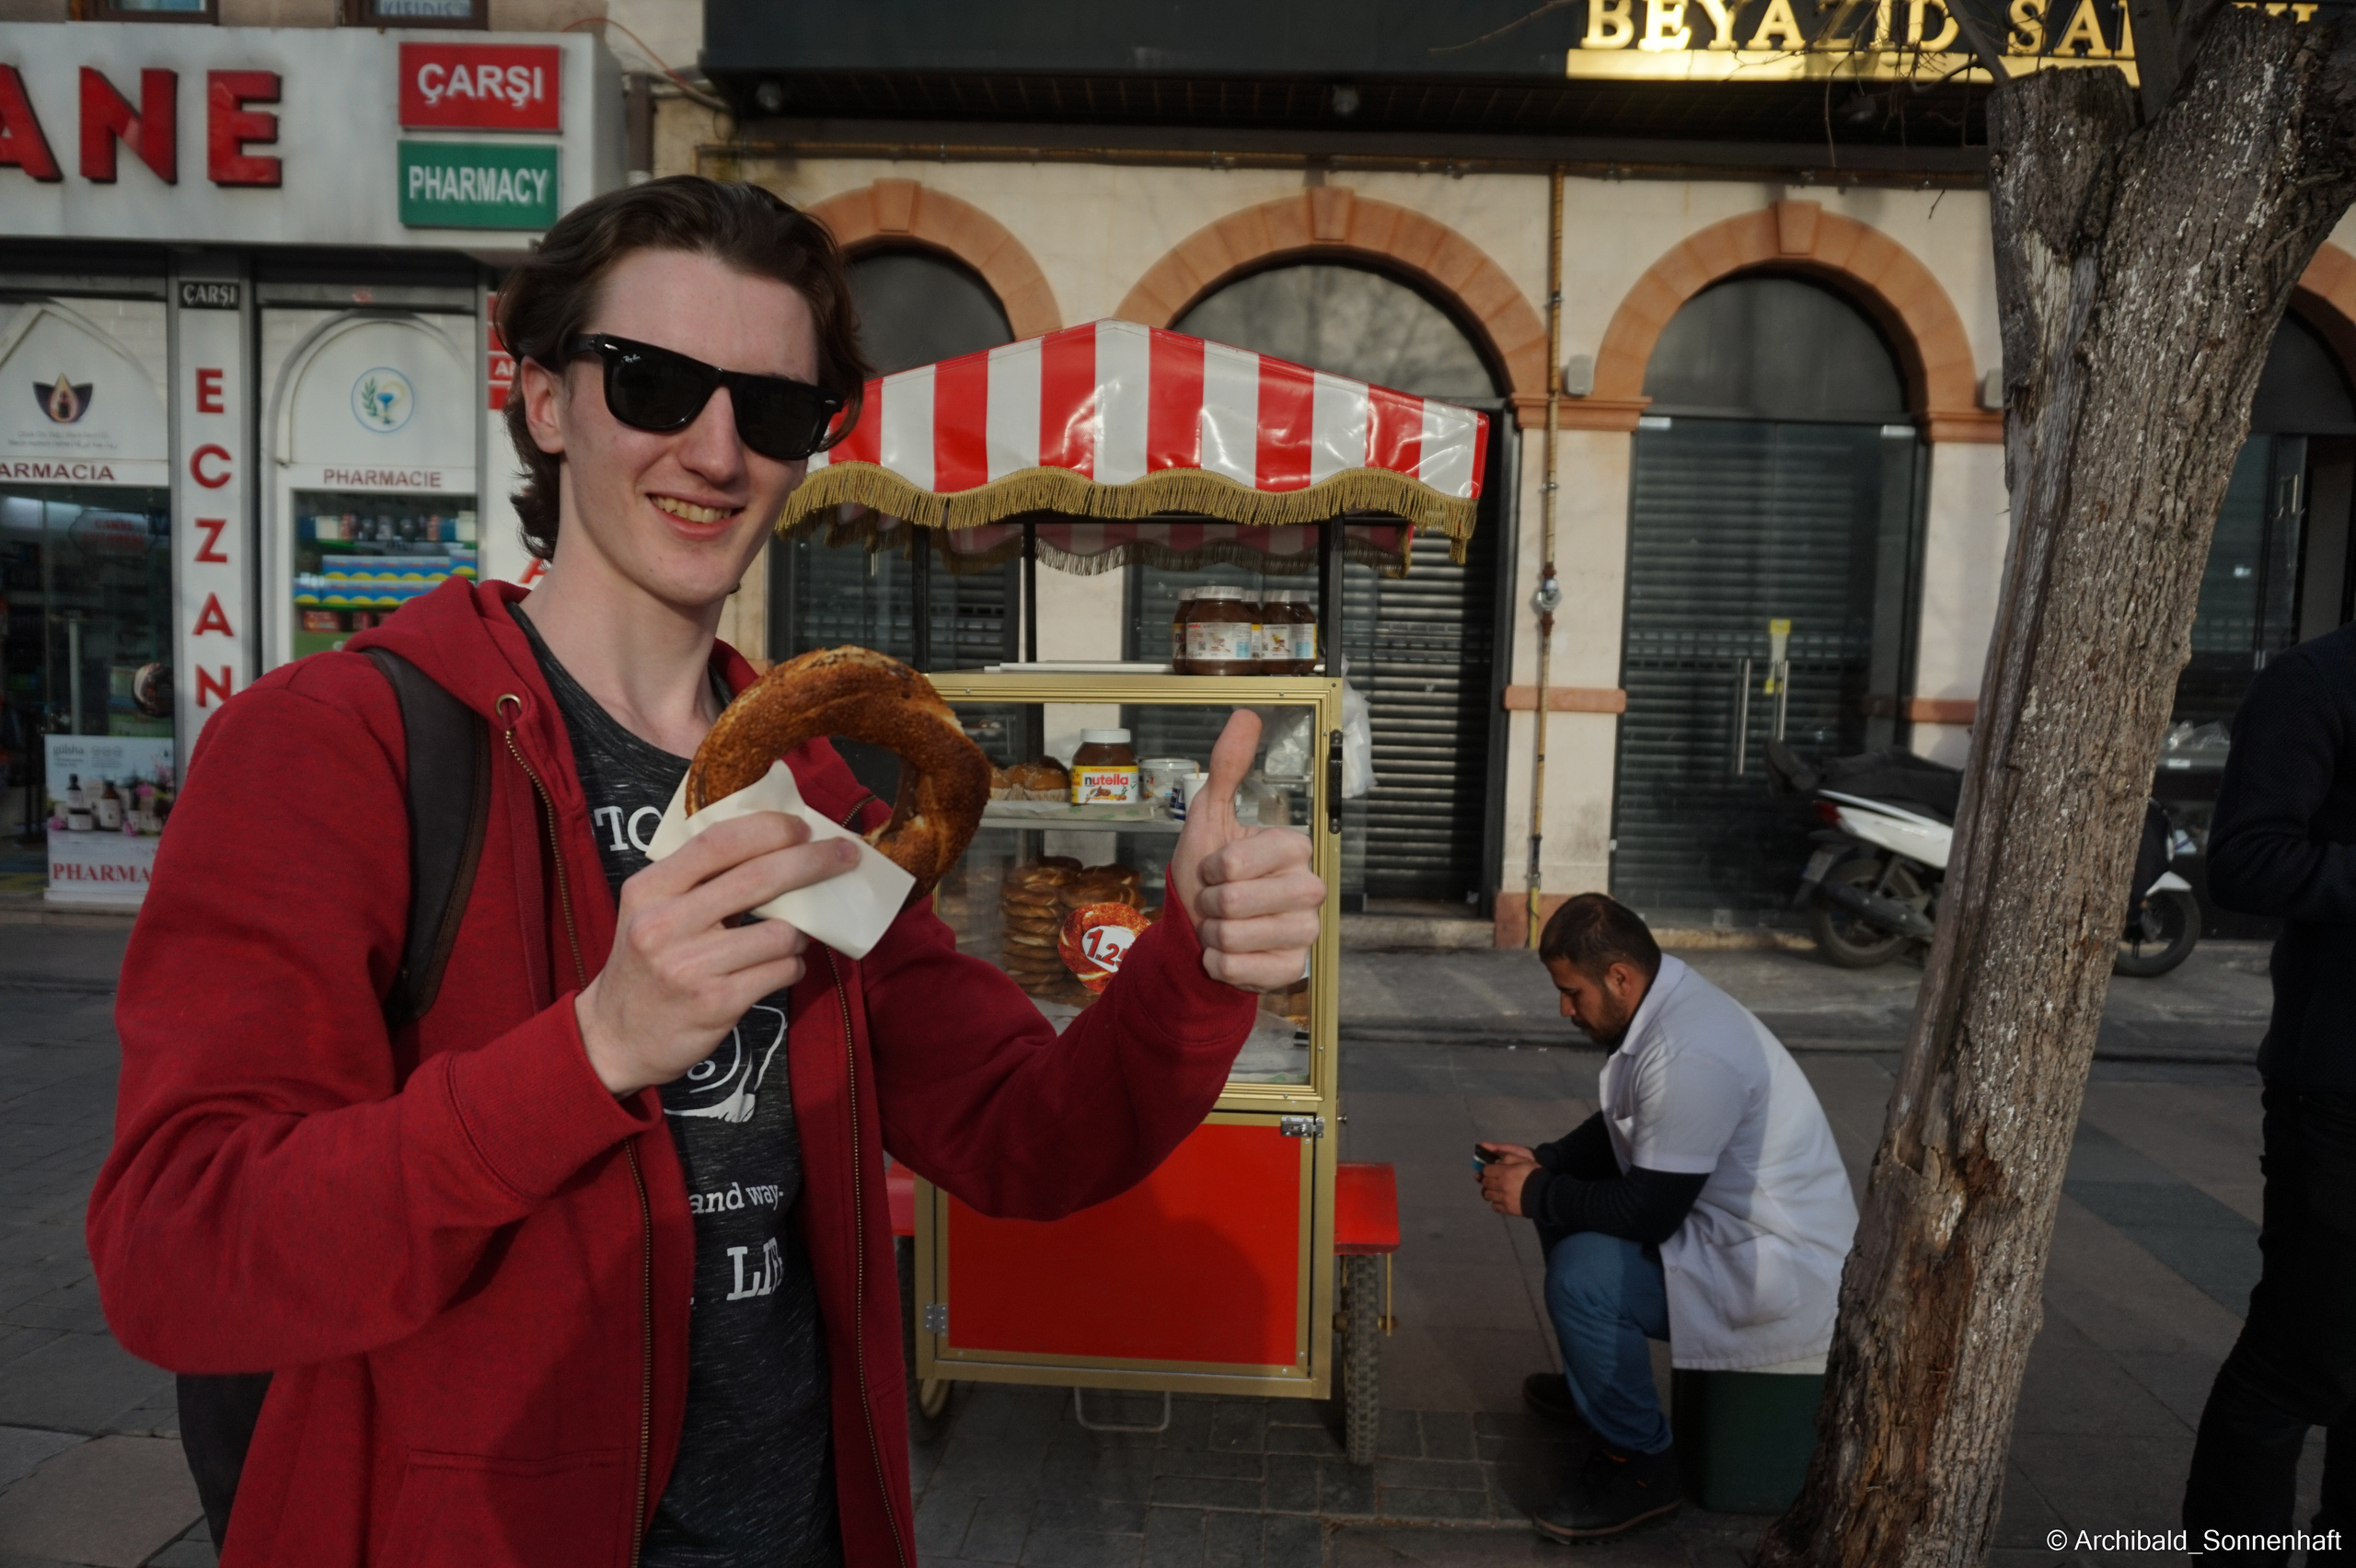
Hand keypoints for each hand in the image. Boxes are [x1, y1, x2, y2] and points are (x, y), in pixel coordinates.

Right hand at [575, 813, 858, 1096]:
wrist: (616, 1037)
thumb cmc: (647, 963)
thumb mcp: (651, 910)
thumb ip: (698, 879)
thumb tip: (776, 844)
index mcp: (648, 889)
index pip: (717, 842)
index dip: (769, 828)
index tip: (803, 826)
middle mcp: (664, 925)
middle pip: (758, 878)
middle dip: (813, 862)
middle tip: (844, 855)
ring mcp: (690, 967)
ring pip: (780, 932)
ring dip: (801, 932)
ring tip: (791, 936)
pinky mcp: (717, 1003)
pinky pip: (780, 971)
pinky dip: (792, 966)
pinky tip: (779, 967)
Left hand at [1169, 710, 1325, 991]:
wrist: (1199, 932)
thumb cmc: (1205, 876)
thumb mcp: (1208, 817)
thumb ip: (1227, 767)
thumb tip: (1246, 714)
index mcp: (1292, 849)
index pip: (1249, 857)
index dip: (1218, 866)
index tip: (1215, 869)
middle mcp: (1308, 889)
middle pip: (1240, 899)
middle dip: (1211, 903)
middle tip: (1215, 902)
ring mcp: (1305, 931)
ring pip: (1239, 936)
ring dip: (1213, 934)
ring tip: (1220, 927)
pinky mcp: (1293, 968)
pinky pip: (1244, 969)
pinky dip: (1221, 965)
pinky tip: (1226, 955)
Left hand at [1479, 1146, 1540, 1216]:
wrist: (1546, 1194)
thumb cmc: (1535, 1175)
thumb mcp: (1524, 1160)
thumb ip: (1509, 1158)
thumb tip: (1496, 1162)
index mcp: (1505, 1172)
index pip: (1486, 1170)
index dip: (1489, 1169)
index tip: (1493, 1170)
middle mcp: (1501, 1186)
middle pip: (1485, 1182)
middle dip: (1488, 1179)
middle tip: (1495, 1180)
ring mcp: (1503, 1199)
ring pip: (1487, 1195)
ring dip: (1490, 1191)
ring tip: (1497, 1190)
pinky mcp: (1507, 1209)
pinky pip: (1494, 1206)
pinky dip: (1496, 1203)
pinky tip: (1502, 1199)